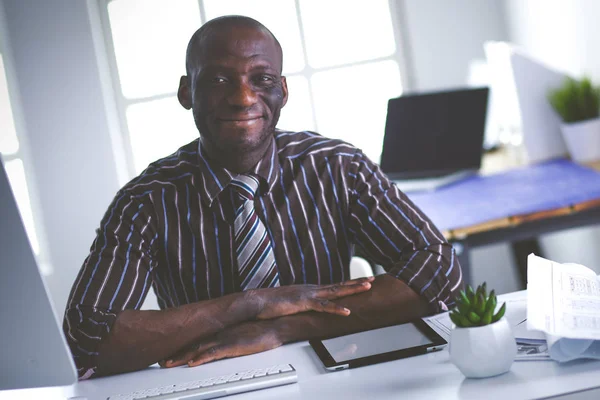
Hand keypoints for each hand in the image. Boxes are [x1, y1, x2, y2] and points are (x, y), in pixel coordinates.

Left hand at [161, 320, 280, 367]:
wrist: (274, 325)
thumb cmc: (260, 330)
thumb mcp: (239, 335)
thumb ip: (227, 339)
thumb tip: (218, 346)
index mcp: (220, 331)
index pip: (196, 340)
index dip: (181, 347)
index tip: (169, 353)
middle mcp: (219, 333)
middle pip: (193, 344)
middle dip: (176, 353)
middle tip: (162, 361)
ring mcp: (225, 338)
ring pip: (199, 348)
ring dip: (183, 356)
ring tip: (169, 363)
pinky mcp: (233, 345)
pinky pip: (214, 352)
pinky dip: (202, 358)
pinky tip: (193, 363)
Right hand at [251, 276, 374, 319]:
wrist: (256, 301)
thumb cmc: (270, 304)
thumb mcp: (290, 303)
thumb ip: (301, 304)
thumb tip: (306, 308)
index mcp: (309, 290)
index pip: (333, 285)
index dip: (349, 283)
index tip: (362, 280)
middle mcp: (311, 289)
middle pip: (339, 284)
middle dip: (356, 282)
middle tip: (372, 279)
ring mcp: (308, 294)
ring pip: (335, 291)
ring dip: (352, 289)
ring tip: (367, 287)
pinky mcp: (303, 303)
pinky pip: (323, 307)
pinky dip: (336, 309)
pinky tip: (347, 312)